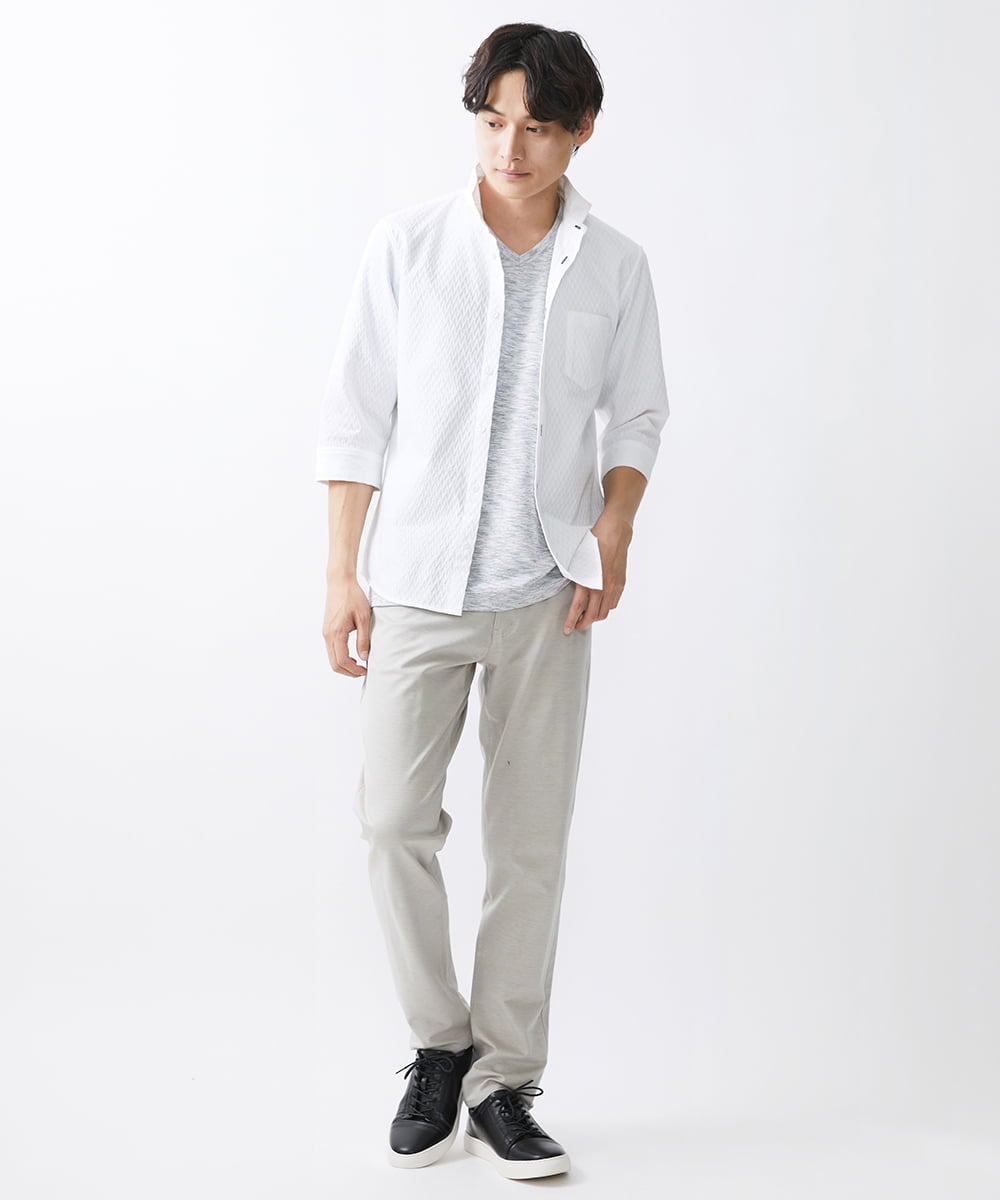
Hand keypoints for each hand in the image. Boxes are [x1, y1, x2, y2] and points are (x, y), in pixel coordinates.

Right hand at [322, 577, 371, 676]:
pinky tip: (352, 655)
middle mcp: (327, 635)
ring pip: (331, 658)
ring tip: (359, 664)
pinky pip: (331, 650)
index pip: (342, 660)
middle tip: (362, 672)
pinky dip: (340, 657)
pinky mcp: (326, 630)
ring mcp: (325, 633)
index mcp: (336, 633)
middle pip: (334, 664)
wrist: (340, 583)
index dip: (354, 670)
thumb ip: (363, 639)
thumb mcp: (363, 618)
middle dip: (348, 672)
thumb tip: (364, 657)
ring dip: (344, 665)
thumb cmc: (352, 597)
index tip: (365, 670)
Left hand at [562, 511, 631, 632]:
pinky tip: (600, 603)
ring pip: (605, 612)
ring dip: (596, 617)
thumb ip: (576, 578)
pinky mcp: (621, 582)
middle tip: (576, 625)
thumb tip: (573, 591)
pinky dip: (606, 607)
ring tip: (587, 616)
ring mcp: (613, 586)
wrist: (615, 530)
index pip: (579, 608)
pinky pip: (614, 602)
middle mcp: (602, 586)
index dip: (572, 621)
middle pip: (594, 615)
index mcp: (588, 581)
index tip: (567, 629)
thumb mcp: (578, 559)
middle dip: (584, 623)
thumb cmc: (594, 541)